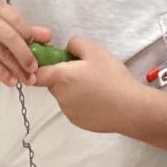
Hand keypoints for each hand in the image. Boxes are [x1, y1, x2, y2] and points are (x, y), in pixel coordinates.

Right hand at [0, 2, 49, 86]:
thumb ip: (21, 30)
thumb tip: (48, 36)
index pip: (17, 20)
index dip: (31, 36)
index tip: (42, 50)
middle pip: (10, 36)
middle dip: (25, 55)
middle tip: (35, 69)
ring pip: (0, 52)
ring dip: (16, 68)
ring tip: (26, 80)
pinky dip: (2, 74)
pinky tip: (11, 81)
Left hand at [33, 36, 148, 133]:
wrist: (131, 109)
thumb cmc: (112, 77)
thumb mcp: (94, 49)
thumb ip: (74, 44)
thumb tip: (66, 50)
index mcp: (60, 77)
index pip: (35, 73)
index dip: (41, 66)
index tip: (54, 60)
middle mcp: (59, 96)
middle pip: (52, 83)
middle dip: (63, 75)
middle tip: (85, 70)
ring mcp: (68, 112)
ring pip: (64, 95)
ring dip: (72, 89)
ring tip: (96, 85)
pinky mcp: (78, 122)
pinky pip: (74, 107)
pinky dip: (81, 102)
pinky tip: (99, 98)